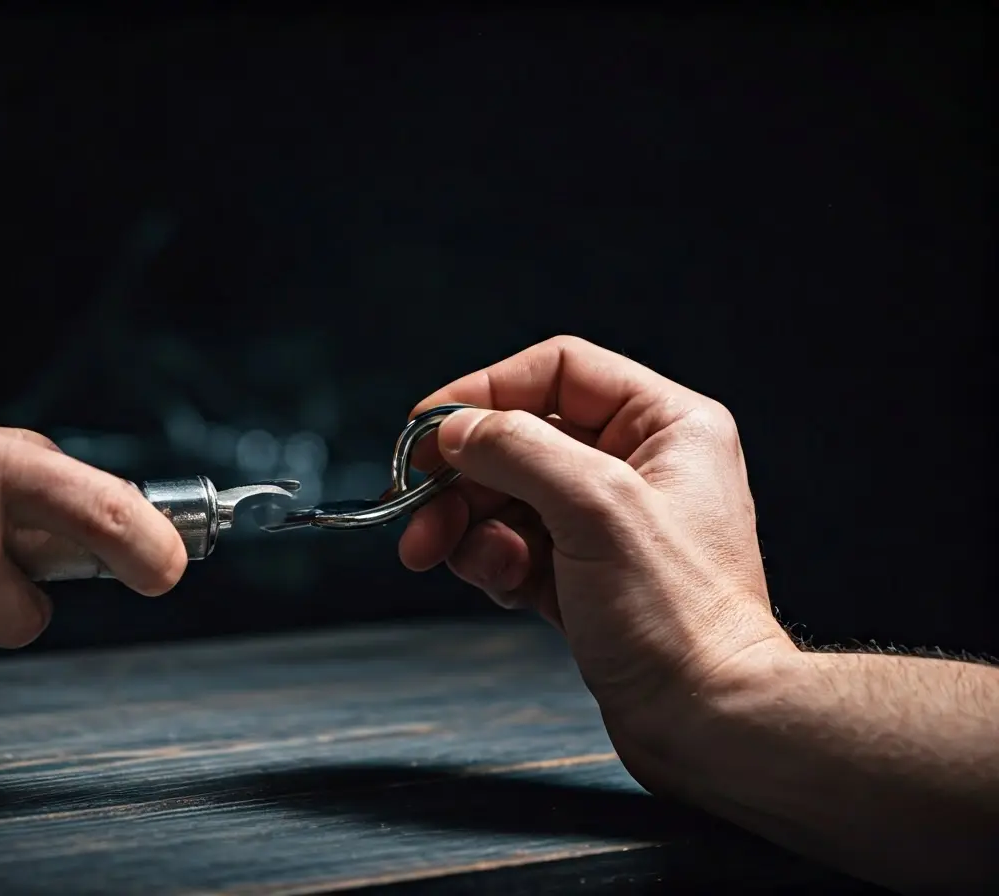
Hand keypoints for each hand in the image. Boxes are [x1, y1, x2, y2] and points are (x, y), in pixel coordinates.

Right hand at [399, 336, 794, 755]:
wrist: (704, 723)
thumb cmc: (677, 617)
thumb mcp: (594, 507)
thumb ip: (517, 449)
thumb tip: (456, 428)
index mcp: (665, 425)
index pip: (558, 372)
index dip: (486, 392)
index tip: (428, 428)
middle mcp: (639, 465)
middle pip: (519, 439)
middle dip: (461, 478)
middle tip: (416, 514)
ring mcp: (608, 522)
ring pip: (506, 495)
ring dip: (469, 526)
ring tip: (454, 558)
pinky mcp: (583, 573)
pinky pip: (513, 544)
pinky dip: (493, 561)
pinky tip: (504, 586)